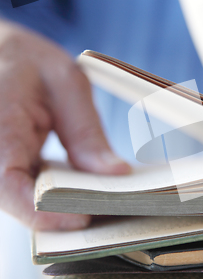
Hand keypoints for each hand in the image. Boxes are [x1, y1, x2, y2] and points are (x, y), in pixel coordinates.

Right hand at [0, 20, 129, 229]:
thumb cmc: (27, 62)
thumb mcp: (65, 83)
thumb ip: (86, 131)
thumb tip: (114, 175)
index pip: (7, 184)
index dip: (44, 211)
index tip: (84, 216)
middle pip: (16, 200)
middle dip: (62, 213)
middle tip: (108, 210)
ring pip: (20, 201)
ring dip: (60, 205)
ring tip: (102, 199)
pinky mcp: (2, 167)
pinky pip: (24, 191)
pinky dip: (55, 193)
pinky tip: (84, 188)